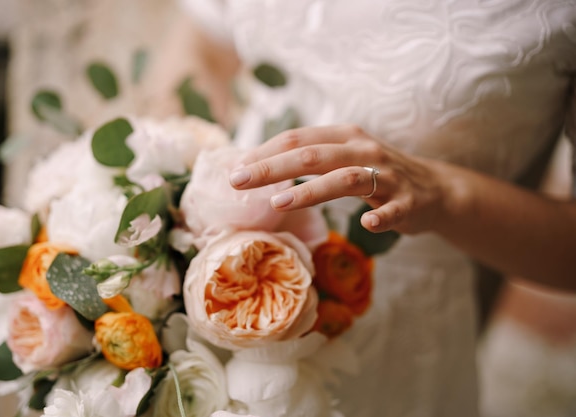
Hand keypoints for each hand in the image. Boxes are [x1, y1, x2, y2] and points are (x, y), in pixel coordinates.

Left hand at [229, 125, 457, 233]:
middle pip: (313, 155)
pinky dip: (381, 217)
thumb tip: (258, 167)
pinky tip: (365, 225)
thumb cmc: (376, 174)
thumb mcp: (342, 157)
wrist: (434, 189)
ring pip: (347, 179)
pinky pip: (393, 210)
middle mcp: (364, 150)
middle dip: (272, 168)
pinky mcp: (408, 202)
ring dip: (312, 190)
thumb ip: (308, 159)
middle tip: (239, 181)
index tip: (234, 169)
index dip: (264, 152)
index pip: (297, 139)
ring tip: (279, 202)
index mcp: (344, 136)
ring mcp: (388, 175)